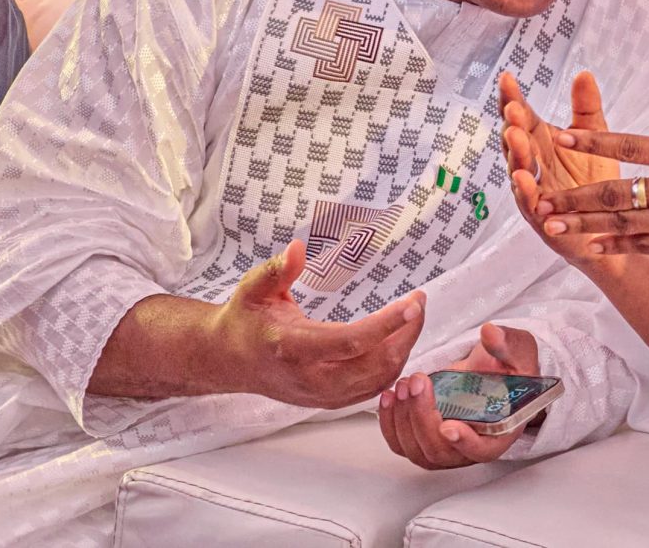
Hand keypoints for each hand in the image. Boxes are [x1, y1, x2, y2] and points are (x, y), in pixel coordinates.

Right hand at [206, 240, 425, 408]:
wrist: (229, 360)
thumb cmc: (244, 319)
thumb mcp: (253, 288)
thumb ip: (277, 270)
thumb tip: (298, 248)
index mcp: (292, 347)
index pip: (350, 341)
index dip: (386, 324)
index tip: (413, 303)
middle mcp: (310, 377)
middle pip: (374, 365)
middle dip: (406, 334)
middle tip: (419, 304)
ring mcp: (321, 395)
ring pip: (378, 381)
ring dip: (404, 350)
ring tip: (413, 318)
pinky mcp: (329, 401)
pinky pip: (372, 390)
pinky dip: (393, 367)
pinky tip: (400, 341)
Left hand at [379, 323, 539, 469]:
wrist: (489, 372)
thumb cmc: (508, 367)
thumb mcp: (516, 351)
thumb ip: (506, 344)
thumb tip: (490, 333)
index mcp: (499, 432)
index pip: (482, 450)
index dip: (465, 443)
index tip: (449, 426)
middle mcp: (469, 448)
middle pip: (440, 450)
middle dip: (423, 417)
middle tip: (417, 383)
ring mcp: (444, 448)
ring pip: (416, 449)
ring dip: (404, 419)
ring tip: (403, 384)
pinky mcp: (422, 440)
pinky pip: (400, 443)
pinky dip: (389, 423)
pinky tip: (388, 396)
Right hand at [500, 71, 620, 270]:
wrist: (612, 224)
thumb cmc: (596, 179)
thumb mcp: (594, 136)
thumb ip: (586, 107)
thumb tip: (584, 73)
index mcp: (541, 141)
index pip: (523, 116)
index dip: (513, 98)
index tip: (507, 77)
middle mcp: (533, 164)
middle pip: (516, 140)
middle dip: (512, 123)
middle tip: (512, 107)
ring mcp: (534, 189)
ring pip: (519, 169)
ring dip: (516, 153)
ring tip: (514, 134)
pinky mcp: (543, 215)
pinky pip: (530, 202)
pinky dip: (525, 190)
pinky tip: (522, 178)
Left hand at [534, 60, 648, 270]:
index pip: (633, 145)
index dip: (593, 141)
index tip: (560, 135)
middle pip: (618, 192)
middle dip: (575, 195)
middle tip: (539, 194)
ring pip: (625, 224)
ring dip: (585, 224)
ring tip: (551, 223)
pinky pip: (646, 246)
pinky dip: (616, 245)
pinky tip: (590, 245)